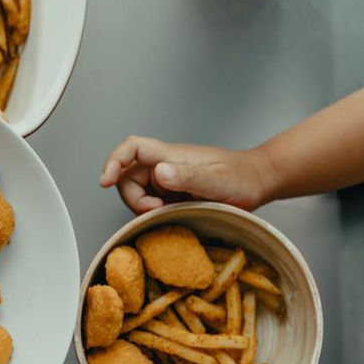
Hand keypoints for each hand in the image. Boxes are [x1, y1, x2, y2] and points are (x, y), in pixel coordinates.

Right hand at [99, 136, 276, 213]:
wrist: (258, 182)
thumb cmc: (241, 177)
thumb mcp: (215, 180)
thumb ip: (187, 176)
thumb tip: (159, 173)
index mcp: (170, 156)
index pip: (132, 148)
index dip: (114, 161)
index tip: (105, 181)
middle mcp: (165, 166)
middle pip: (128, 177)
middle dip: (133, 198)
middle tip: (156, 210)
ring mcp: (169, 180)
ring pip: (138, 192)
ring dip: (145, 207)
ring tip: (169, 212)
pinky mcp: (173, 194)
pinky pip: (152, 202)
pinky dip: (155, 212)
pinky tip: (174, 215)